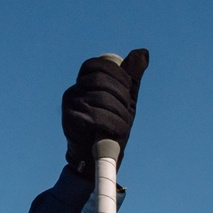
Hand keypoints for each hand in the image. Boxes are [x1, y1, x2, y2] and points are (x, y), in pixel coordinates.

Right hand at [60, 50, 147, 175]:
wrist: (97, 160)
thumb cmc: (111, 127)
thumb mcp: (125, 99)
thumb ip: (131, 77)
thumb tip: (142, 52)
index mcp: (84, 82)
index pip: (98, 64)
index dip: (116, 74)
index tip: (126, 90)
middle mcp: (73, 91)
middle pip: (101, 80)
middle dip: (121, 96)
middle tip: (125, 112)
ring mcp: (70, 106)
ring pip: (102, 99)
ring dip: (119, 114)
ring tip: (120, 126)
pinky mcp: (71, 122)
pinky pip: (97, 117)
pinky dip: (112, 126)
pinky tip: (113, 133)